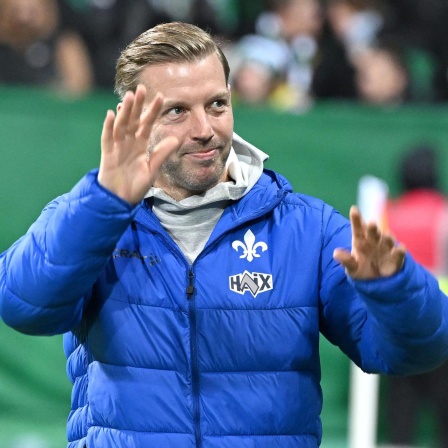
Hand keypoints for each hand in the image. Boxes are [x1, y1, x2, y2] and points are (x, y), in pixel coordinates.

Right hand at [98, 84, 178, 204]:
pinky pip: (107, 139)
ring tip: (129, 97)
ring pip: (121, 126)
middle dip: (138, 105)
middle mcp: (128, 143)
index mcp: (140, 145)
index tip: (161, 97)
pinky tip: (111, 115)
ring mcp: (117, 147)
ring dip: (124, 111)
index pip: (147, 124)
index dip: (153, 111)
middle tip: (142, 88)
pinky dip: (109, 127)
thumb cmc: (135, 186)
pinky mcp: (107, 155)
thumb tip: (175, 139)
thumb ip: (161, 154)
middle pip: (133, 120)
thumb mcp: (152, 169)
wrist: (120, 201)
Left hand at [333, 205, 405, 278]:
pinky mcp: (396, 258)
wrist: (375, 282)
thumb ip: (346, 260)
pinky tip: (401, 248)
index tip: (354, 209)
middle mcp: (374, 242)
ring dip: (388, 237)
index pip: (358, 228)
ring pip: (387, 240)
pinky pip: (399, 253)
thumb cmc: (360, 270)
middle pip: (373, 233)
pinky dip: (400, 251)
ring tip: (386, 234)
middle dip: (373, 228)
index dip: (356, 219)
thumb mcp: (351, 267)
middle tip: (371, 223)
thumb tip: (335, 253)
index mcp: (360, 241)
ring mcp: (385, 248)